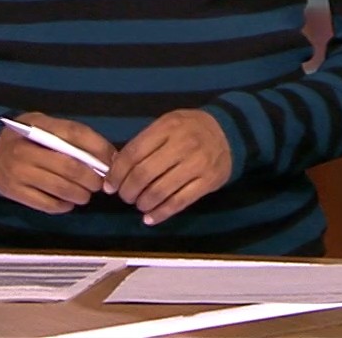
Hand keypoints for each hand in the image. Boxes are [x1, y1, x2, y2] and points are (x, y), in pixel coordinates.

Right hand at [0, 113, 115, 214]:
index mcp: (36, 127)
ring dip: (80, 194)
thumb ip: (75, 136)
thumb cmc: (27, 138)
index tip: (111, 162)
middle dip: (91, 178)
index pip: (74, 135)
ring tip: (86, 194)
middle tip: (100, 184)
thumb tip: (110, 156)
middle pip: (69, 167)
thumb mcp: (47, 126)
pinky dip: (63, 205)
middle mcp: (24, 150)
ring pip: (59, 188)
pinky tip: (68, 201)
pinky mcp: (14, 192)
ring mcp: (17, 172)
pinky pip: (46, 204)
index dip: (98, 149)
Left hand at [105, 109, 231, 225]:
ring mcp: (197, 164)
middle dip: (127, 191)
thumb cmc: (192, 128)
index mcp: (168, 127)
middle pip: (144, 174)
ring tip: (139, 204)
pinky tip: (150, 218)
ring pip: (160, 191)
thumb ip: (145, 142)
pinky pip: (179, 202)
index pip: (133, 153)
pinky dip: (160, 213)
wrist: (230, 132)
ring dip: (142, 203)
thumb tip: (117, 169)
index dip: (117, 173)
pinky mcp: (208, 181)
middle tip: (124, 196)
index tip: (110, 185)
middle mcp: (182, 144)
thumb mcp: (168, 123)